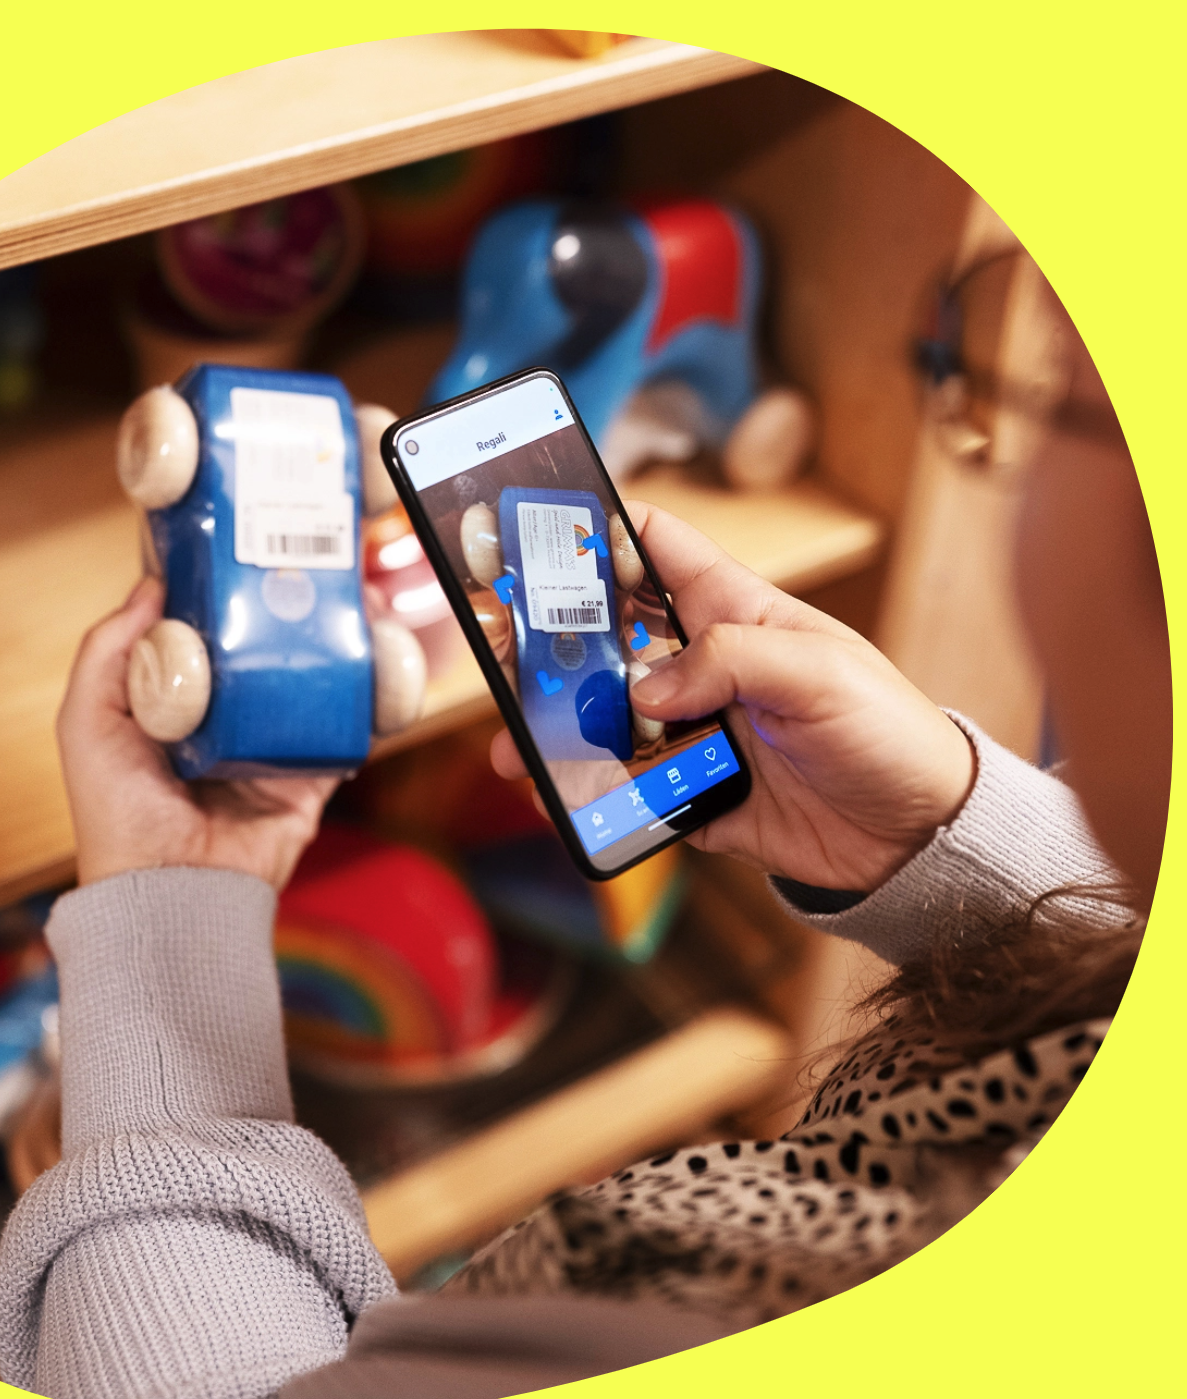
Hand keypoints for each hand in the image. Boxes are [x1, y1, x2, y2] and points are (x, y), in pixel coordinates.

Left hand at [57, 578, 337, 889]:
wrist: (169, 891)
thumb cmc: (116, 813)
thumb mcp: (87, 721)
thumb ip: (107, 651)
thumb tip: (152, 586)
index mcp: (171, 708)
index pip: (198, 638)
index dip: (215, 597)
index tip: (236, 554)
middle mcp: (223, 725)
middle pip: (259, 656)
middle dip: (283, 615)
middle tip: (305, 572)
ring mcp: (269, 750)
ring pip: (308, 687)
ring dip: (332, 648)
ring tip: (351, 606)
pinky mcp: (308, 780)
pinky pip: (342, 733)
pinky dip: (363, 701)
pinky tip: (375, 660)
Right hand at [492, 503, 975, 892]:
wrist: (918, 837)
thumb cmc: (887, 732)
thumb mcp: (819, 673)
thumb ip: (728, 661)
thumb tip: (642, 688)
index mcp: (735, 615)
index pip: (657, 550)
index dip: (602, 532)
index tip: (543, 535)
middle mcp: (705, 668)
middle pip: (610, 641)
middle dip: (556, 647)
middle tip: (509, 658)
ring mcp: (697, 732)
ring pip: (607, 723)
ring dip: (562, 733)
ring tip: (519, 750)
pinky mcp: (696, 794)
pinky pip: (630, 792)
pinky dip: (594, 797)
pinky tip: (563, 800)